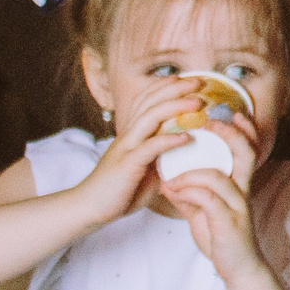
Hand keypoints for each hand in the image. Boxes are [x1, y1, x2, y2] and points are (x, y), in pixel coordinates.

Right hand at [70, 76, 205, 223]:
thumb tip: (185, 156)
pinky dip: (168, 140)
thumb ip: (162, 159)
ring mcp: (126, 148)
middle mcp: (128, 136)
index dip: (165, 87)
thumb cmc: (118, 191)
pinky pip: (149, 148)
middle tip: (199, 81)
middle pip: (150, 102)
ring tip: (198, 102)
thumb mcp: (145, 171)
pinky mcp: (127, 165)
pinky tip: (186, 137)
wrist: (90, 209)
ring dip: (175, 107)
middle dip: (175, 89)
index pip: (147, 101)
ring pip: (149, 118)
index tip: (187, 80)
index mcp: (132, 134)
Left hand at [167, 120, 262, 281]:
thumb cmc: (221, 238)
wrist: (237, 268)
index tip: (230, 111)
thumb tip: (169, 179)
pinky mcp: (228, 222)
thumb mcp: (202, 212)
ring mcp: (237, 206)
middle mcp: (242, 191)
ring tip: (170, 178)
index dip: (242, 129)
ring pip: (218, 177)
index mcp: (238, 184)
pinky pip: (208, 200)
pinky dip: (188, 193)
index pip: (247, 149)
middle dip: (229, 133)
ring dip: (190, 173)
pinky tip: (174, 193)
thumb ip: (188, 194)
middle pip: (246, 153)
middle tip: (209, 122)